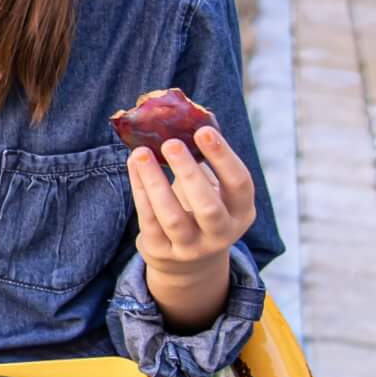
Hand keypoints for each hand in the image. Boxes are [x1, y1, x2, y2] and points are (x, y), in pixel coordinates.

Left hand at [129, 124, 256, 281]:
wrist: (188, 261)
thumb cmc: (202, 206)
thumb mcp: (214, 189)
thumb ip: (206, 159)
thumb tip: (187, 114)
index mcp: (241, 212)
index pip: (239, 184)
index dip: (223, 157)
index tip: (202, 130)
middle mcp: (221, 234)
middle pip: (208, 207)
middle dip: (189, 174)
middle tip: (170, 144)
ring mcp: (191, 247)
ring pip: (172, 217)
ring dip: (155, 183)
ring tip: (141, 152)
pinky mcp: (162, 251)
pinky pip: (148, 220)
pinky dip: (140, 191)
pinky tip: (134, 166)